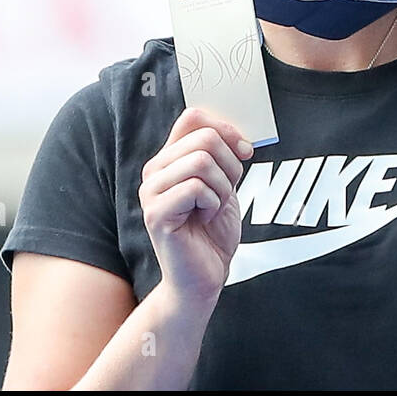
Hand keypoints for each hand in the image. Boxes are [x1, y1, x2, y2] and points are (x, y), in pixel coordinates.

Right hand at [139, 107, 252, 304]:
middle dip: (231, 165)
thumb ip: (222, 156)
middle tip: (227, 192)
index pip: (193, 117)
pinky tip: (205, 218)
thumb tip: (239, 135)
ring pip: (202, 161)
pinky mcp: (156, 214)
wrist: (203, 278)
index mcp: (169, 158)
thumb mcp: (223, 184)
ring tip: (214, 207)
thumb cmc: (212, 233)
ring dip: (223, 188)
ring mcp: (151, 192)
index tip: (245, 151)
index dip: (226, 128)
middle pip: (204, 137)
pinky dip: (213, 204)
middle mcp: (154, 170)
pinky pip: (196, 188)